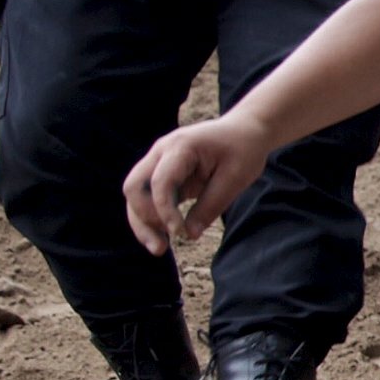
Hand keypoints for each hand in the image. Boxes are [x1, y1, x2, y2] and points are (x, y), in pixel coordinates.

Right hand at [124, 113, 272, 253]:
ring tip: (159, 249)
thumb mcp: (235, 178)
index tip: (179, 233)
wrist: (245, 130)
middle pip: (134, 187)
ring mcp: (158, 161)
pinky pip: (148, 197)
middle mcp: (161, 151)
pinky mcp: (162, 173)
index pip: (160, 182)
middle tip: (162, 246)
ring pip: (135, 194)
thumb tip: (188, 235)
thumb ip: (211, 205)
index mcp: (180, 147)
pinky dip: (151, 217)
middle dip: (143, 218)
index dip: (164, 211)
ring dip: (142, 222)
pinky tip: (163, 237)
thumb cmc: (243, 150)